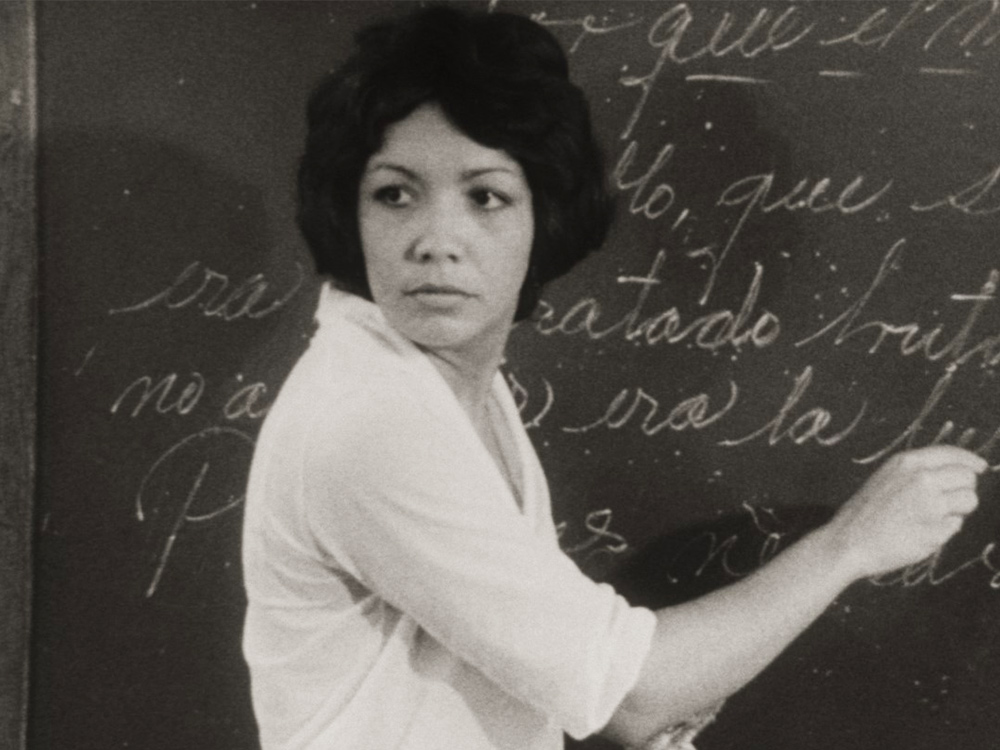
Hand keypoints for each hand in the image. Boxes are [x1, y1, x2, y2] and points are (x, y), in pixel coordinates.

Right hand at [825, 445, 987, 578]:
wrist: (848, 541)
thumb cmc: (866, 510)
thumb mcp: (887, 476)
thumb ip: (918, 470)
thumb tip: (959, 471)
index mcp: (908, 462)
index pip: (954, 455)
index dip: (971, 461)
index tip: (980, 467)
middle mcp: (924, 480)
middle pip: (968, 478)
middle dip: (963, 488)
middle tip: (946, 500)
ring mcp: (932, 506)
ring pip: (969, 501)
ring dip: (958, 509)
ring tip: (932, 517)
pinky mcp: (936, 531)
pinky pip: (956, 526)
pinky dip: (944, 530)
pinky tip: (920, 532)